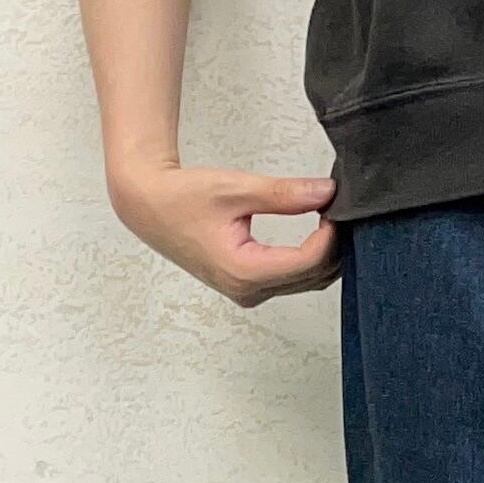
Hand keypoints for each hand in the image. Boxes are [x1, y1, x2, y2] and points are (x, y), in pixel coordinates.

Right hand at [108, 161, 341, 307]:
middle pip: (312, 276)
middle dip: (331, 244)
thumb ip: (285, 194)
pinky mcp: (248, 288)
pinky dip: (308, 259)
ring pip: (306, 282)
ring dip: (322, 253)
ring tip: (324, 217)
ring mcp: (248, 293)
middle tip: (334, 208)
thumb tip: (326, 192)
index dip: (330, 235)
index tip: (335, 206)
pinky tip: (313, 234)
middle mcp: (248, 291)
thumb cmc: (181, 198)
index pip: (308, 261)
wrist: (148, 205)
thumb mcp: (237, 189)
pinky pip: (291, 280)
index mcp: (243, 271)